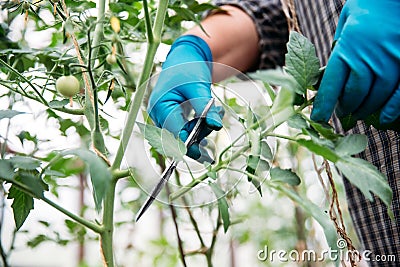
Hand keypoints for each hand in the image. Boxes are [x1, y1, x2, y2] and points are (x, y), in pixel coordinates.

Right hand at [148, 35, 223, 161]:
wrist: (185, 59)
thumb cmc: (189, 69)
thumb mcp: (199, 86)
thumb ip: (206, 107)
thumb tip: (216, 126)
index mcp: (160, 105)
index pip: (173, 133)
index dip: (188, 145)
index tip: (204, 155)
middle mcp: (158, 114)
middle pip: (177, 138)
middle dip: (198, 135)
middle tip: (216, 122)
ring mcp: (163, 117)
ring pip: (182, 136)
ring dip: (200, 130)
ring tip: (216, 112)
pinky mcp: (171, 118)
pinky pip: (183, 131)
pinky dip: (197, 128)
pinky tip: (209, 122)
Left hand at [311, 0, 399, 124]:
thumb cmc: (369, 4)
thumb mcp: (346, 22)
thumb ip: (340, 46)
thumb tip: (330, 69)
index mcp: (347, 47)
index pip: (331, 84)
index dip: (324, 105)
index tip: (319, 118)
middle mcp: (369, 56)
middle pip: (354, 94)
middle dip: (346, 107)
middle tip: (341, 113)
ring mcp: (392, 60)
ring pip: (376, 96)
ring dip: (366, 109)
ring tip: (358, 114)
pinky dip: (393, 109)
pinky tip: (385, 118)